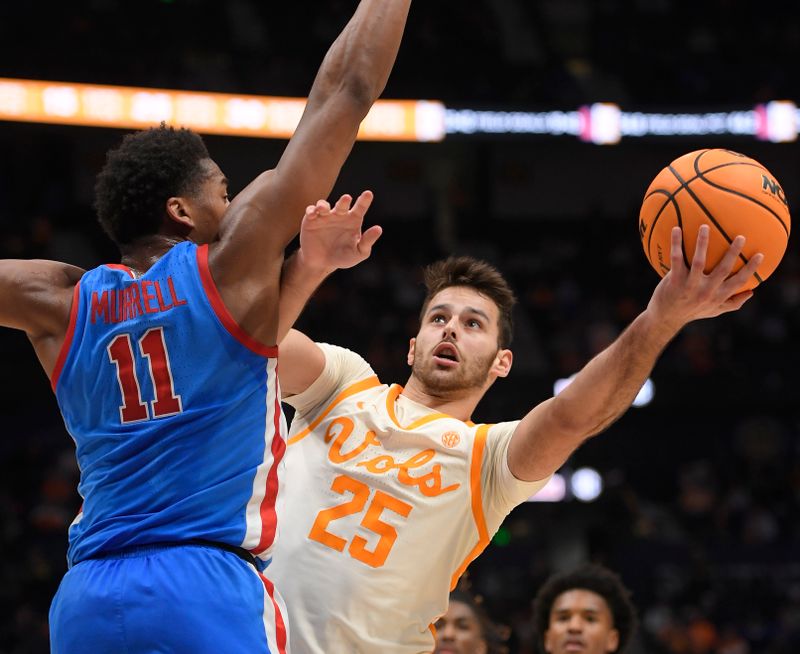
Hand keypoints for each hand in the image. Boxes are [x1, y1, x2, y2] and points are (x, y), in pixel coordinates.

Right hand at [297, 191, 381, 273]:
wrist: (321, 263)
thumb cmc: (343, 257)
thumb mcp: (358, 252)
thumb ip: (367, 241)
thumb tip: (379, 229)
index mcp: (353, 220)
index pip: (360, 208)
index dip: (364, 201)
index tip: (368, 194)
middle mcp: (339, 215)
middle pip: (342, 204)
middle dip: (344, 201)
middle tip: (347, 198)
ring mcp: (325, 216)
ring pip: (324, 205)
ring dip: (323, 205)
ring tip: (324, 209)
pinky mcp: (311, 220)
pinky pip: (311, 211)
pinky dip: (311, 210)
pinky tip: (313, 214)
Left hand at [646, 225, 763, 334]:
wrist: (666, 317)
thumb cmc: (692, 311)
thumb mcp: (714, 311)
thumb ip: (732, 303)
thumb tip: (752, 292)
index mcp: (718, 296)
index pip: (739, 282)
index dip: (751, 269)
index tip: (760, 254)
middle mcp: (706, 291)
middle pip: (723, 269)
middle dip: (733, 253)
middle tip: (741, 236)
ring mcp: (689, 285)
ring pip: (699, 261)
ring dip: (702, 242)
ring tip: (705, 226)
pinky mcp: (674, 280)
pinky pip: (676, 258)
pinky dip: (676, 243)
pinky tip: (676, 229)